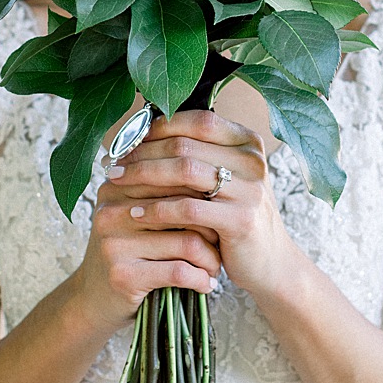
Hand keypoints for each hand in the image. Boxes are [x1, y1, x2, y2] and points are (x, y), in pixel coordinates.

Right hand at [73, 150, 222, 333]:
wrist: (91, 301)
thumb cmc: (128, 254)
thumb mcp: (138, 218)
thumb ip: (164, 195)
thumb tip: (217, 176)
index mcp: (116, 187)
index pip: (176, 178)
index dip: (205, 197)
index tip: (219, 213)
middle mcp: (112, 211)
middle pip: (185, 207)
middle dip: (213, 228)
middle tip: (222, 243)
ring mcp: (114, 243)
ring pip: (188, 242)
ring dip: (211, 259)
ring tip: (214, 268)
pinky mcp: (123, 275)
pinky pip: (180, 271)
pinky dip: (200, 279)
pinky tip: (205, 284)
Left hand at [97, 110, 294, 301]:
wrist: (269, 263)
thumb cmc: (235, 216)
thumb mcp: (222, 179)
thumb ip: (196, 154)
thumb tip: (142, 131)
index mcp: (248, 142)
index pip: (197, 119)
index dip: (158, 127)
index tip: (127, 140)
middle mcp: (253, 159)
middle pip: (185, 143)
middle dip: (142, 152)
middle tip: (113, 163)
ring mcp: (250, 189)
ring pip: (184, 170)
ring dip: (144, 175)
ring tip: (117, 182)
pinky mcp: (241, 220)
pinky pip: (188, 208)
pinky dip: (157, 209)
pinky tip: (136, 213)